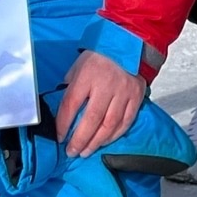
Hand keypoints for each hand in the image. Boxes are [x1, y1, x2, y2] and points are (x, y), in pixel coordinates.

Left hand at [57, 45, 154, 159]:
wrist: (130, 44)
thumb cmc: (100, 56)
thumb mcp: (78, 66)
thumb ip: (71, 86)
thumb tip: (64, 110)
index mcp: (87, 76)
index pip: (71, 105)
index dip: (63, 124)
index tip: (59, 137)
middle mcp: (105, 86)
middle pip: (91, 119)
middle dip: (80, 140)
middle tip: (72, 152)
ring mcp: (123, 93)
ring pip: (109, 125)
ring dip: (96, 142)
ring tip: (86, 151)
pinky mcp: (136, 97)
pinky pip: (126, 122)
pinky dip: (114, 135)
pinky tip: (105, 142)